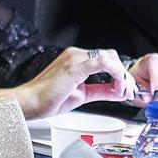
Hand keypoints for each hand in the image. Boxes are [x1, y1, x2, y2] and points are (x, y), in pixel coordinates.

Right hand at [2, 48, 131, 118]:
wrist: (29, 103)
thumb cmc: (47, 100)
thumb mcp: (81, 95)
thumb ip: (100, 91)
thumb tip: (117, 92)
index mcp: (76, 59)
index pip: (106, 60)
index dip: (120, 74)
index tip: (127, 89)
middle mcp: (76, 55)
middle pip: (111, 56)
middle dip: (124, 74)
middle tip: (129, 91)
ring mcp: (75, 58)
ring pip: (109, 57)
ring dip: (122, 74)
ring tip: (123, 91)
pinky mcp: (74, 66)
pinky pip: (103, 63)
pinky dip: (116, 73)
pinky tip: (118, 86)